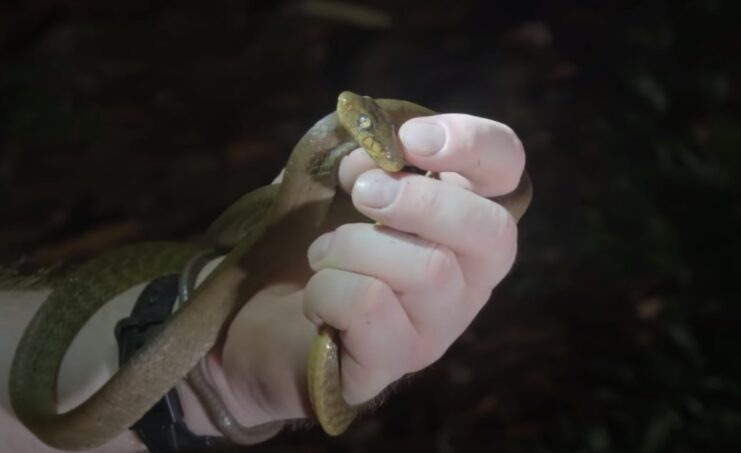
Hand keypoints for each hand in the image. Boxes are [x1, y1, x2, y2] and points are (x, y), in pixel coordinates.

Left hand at [181, 113, 526, 433]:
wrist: (266, 324)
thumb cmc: (321, 247)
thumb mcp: (342, 191)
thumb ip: (368, 165)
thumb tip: (375, 162)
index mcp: (461, 223)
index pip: (506, 171)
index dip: (472, 144)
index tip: (410, 139)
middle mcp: (468, 279)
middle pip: (492, 233)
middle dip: (420, 201)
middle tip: (362, 193)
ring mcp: (437, 327)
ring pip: (427, 271)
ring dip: (353, 246)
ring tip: (322, 255)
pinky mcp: (394, 361)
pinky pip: (370, 306)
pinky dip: (327, 288)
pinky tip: (315, 301)